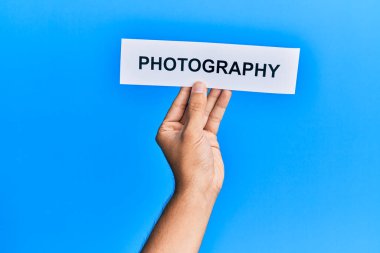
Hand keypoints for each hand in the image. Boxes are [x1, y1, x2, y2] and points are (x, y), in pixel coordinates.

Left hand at [156, 82, 231, 198]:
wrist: (202, 186)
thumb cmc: (190, 163)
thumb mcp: (192, 132)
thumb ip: (197, 109)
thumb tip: (198, 87)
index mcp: (167, 129)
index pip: (178, 104)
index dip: (187, 90)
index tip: (195, 75)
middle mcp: (180, 129)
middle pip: (192, 106)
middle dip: (201, 92)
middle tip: (210, 75)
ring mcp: (195, 133)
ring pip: (205, 111)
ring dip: (212, 97)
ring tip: (221, 81)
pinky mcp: (208, 138)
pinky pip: (213, 119)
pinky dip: (219, 107)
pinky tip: (224, 95)